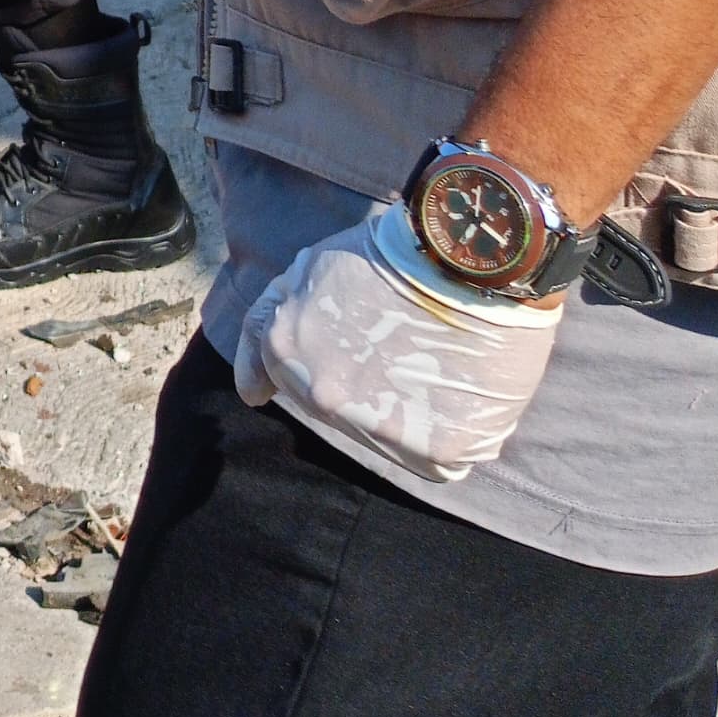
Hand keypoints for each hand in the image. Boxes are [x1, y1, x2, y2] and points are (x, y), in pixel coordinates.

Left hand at [234, 200, 563, 479]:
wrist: (466, 261)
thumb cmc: (388, 256)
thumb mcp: (306, 271)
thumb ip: (267, 325)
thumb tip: (251, 395)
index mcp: (286, 353)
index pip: (292, 380)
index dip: (326, 362)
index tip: (350, 357)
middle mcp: (325, 398)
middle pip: (340, 412)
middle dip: (365, 388)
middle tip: (403, 353)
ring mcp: (380, 428)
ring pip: (391, 439)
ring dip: (409, 414)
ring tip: (437, 370)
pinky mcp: (437, 449)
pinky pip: (441, 460)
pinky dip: (452, 435)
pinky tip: (463, 397)